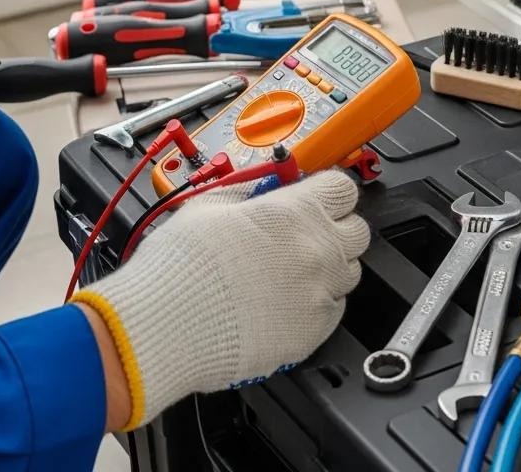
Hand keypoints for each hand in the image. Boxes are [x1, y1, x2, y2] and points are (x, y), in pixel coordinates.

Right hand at [72, 170, 369, 429]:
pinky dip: (316, 304)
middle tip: (303, 233)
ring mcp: (318, 294)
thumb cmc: (180, 266)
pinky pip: (333, 310)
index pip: (342, 188)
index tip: (314, 197)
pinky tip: (283, 301)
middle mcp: (316, 250)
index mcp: (295, 211)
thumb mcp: (209, 204)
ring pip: (349, 272)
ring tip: (288, 271)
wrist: (164, 327)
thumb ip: (248, 193)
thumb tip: (262, 188)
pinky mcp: (311, 332)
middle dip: (334, 227)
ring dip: (328, 267)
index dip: (327, 191)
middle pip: (357, 230)